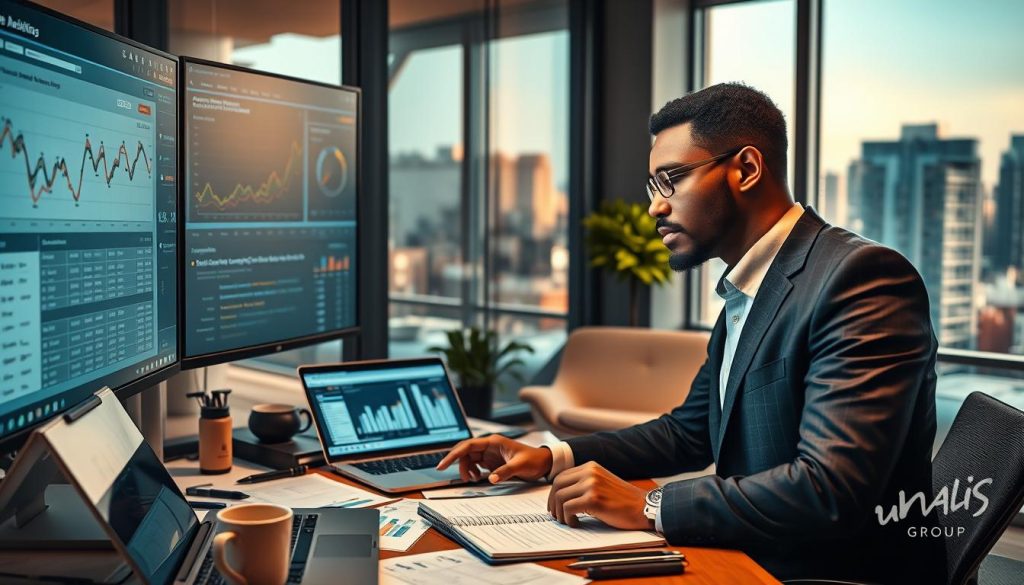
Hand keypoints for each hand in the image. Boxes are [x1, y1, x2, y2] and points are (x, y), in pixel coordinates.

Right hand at [436, 435, 552, 482]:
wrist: (543, 463)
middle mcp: (489, 446)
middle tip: (451, 475)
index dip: (453, 454)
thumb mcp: (519, 465)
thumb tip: (490, 478)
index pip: (468, 446)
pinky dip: (473, 472)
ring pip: (470, 460)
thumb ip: (504, 471)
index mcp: (493, 442)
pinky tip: (478, 478)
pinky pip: (476, 465)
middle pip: (466, 453)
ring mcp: (490, 454)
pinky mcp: (492, 461)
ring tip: (472, 479)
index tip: (443, 464)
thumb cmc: (533, 459)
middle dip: (457, 463)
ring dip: (467, 469)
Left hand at [546, 461, 650, 529]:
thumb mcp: (602, 483)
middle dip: (553, 503)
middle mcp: (589, 472)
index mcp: (590, 466)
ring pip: (560, 497)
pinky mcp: (593, 499)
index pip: (561, 476)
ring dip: (560, 513)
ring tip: (567, 521)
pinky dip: (568, 519)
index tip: (555, 505)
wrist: (643, 508)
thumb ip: (584, 483)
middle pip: (557, 485)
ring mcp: (591, 485)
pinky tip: (576, 523)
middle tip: (556, 516)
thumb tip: (562, 495)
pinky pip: (568, 508)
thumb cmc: (623, 500)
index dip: (554, 493)